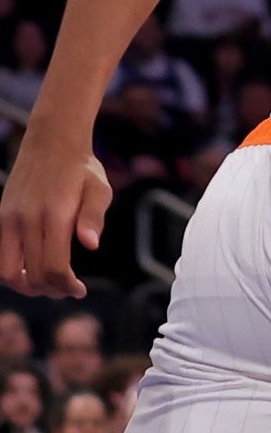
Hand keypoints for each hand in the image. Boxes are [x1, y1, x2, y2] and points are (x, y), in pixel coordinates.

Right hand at [0, 129, 111, 297]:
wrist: (51, 142)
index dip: (66, 286)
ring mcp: (9, 219)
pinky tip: (33, 269)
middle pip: (32, 274)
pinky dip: (14, 270)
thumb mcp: (99, 188)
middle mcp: (26, 219)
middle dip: (50, 290)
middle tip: (67, 290)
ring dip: (27, 285)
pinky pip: (1, 255)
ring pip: (7, 271)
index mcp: (54, 215)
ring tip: (48, 285)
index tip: (79, 290)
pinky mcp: (1, 217)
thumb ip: (93, 217)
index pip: (54, 267)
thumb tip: (91, 246)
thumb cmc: (82, 168)